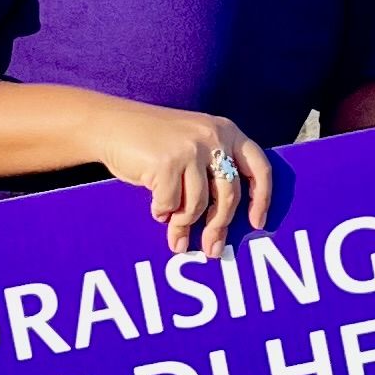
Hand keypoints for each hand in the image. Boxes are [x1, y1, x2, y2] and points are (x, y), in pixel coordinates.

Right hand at [95, 104, 274, 255]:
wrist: (112, 124)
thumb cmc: (153, 141)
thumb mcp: (194, 144)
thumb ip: (212, 171)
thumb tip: (221, 225)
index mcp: (227, 131)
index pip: (260, 168)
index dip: (262, 199)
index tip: (256, 224)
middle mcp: (213, 136)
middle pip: (230, 195)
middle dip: (219, 227)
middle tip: (211, 250)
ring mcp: (191, 149)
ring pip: (199, 204)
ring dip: (183, 223)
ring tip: (172, 227)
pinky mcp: (168, 163)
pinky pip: (171, 204)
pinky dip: (162, 211)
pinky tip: (156, 207)